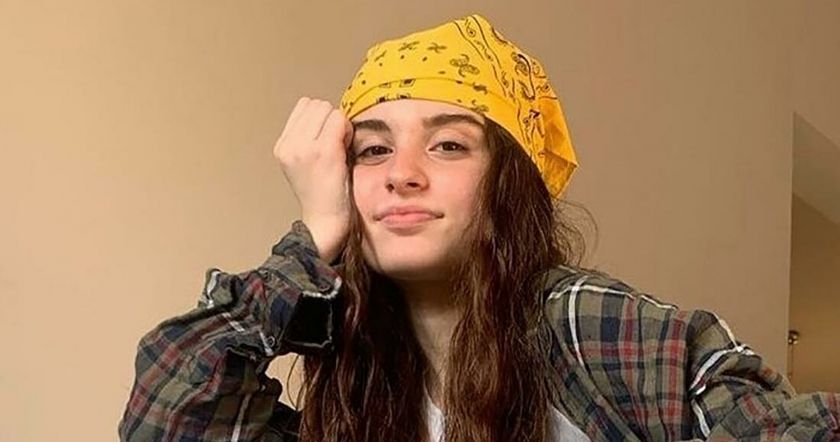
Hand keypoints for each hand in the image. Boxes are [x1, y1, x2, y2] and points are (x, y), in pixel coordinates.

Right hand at [273, 97, 352, 262]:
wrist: (325, 220)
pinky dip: (347, 131)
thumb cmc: (324, 194)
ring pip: (328, 109)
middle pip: (316, 104)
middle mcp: (289, 144)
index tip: (327, 139)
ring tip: (339, 148)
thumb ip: (309, 136)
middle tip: (336, 144)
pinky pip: (339, 121)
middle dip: (330, 118)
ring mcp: (304, 147)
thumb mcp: (305, 162)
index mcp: (282, 146)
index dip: (321, 118)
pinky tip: (345, 151)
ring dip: (339, 124)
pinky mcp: (323, 151)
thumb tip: (328, 113)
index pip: (304, 105)